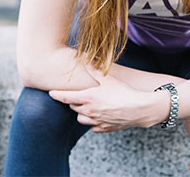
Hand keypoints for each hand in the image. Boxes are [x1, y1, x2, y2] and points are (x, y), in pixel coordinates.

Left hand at [49, 65, 168, 131]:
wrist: (139, 109)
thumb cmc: (124, 92)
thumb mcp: (109, 79)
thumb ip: (95, 71)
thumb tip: (86, 61)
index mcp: (88, 98)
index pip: (66, 97)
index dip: (56, 95)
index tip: (50, 93)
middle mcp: (89, 111)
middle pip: (73, 107)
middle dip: (73, 102)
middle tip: (78, 95)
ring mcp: (96, 121)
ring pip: (80, 119)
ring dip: (81, 113)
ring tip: (88, 106)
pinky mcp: (104, 128)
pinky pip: (93, 127)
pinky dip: (93, 122)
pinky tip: (100, 115)